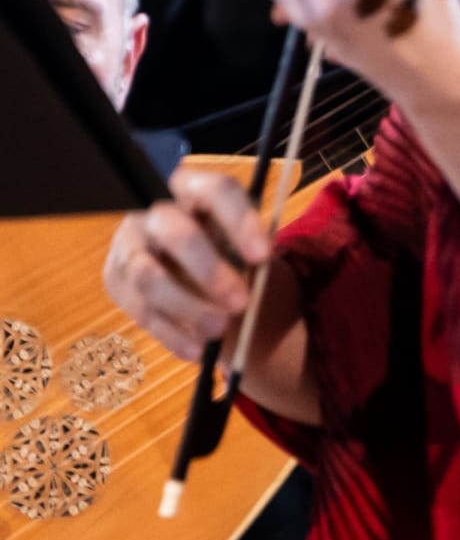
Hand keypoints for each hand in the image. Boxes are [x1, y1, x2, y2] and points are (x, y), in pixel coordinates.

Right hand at [104, 165, 271, 362]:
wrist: (195, 269)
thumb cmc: (229, 248)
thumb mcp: (246, 243)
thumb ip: (252, 254)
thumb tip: (257, 280)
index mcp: (195, 189)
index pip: (217, 191)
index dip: (240, 222)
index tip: (264, 257)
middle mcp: (154, 210)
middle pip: (176, 232)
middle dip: (209, 270)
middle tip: (242, 303)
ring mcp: (128, 244)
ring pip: (148, 275)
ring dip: (187, 306)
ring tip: (220, 329)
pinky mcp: (115, 279)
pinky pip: (139, 309)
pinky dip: (170, 333)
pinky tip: (196, 349)